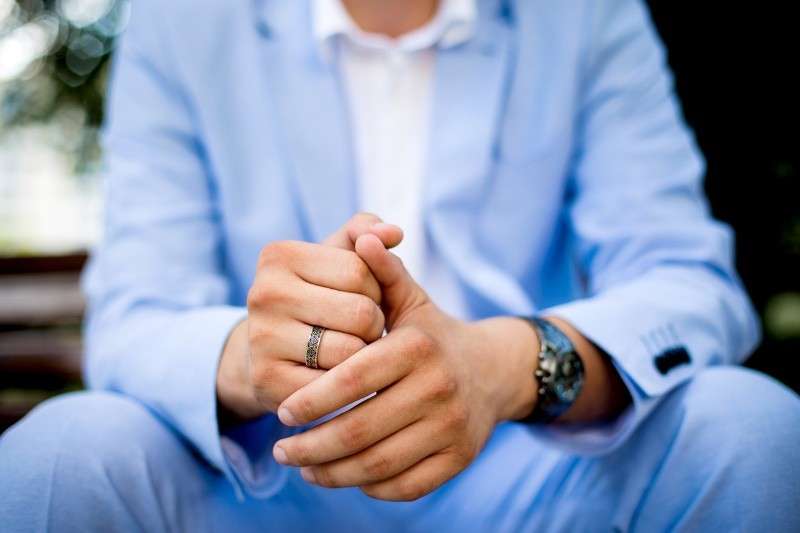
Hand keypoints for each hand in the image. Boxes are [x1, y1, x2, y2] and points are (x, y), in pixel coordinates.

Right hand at [216, 214, 402, 423]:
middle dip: (373, 325)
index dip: (374, 289)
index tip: (357, 297)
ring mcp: (261, 339)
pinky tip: (333, 376)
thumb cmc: (317, 297)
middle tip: (357, 330)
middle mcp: (263, 293)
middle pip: (361, 312)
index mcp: (279, 255)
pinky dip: (345, 385)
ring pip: (351, 351)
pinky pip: (335, 386)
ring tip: (347, 351)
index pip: (361, 270)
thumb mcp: (337, 258)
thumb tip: (393, 233)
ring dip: (362, 356)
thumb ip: (367, 233)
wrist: (268, 353)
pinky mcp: (267, 381)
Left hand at [272, 234, 539, 500]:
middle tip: (280, 448)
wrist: (493, 371)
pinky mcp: (460, 459)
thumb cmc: (434, 334)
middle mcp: (440, 389)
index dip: (311, 400)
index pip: (352, 379)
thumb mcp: (411, 299)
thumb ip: (383, 271)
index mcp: (419, 347)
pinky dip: (368, 488)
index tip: (281, 413)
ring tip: (302, 466)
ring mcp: (453, 429)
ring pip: (377, 466)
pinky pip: (405, 486)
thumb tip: (361, 235)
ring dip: (330, 473)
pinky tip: (342, 476)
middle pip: (359, 431)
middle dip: (309, 446)